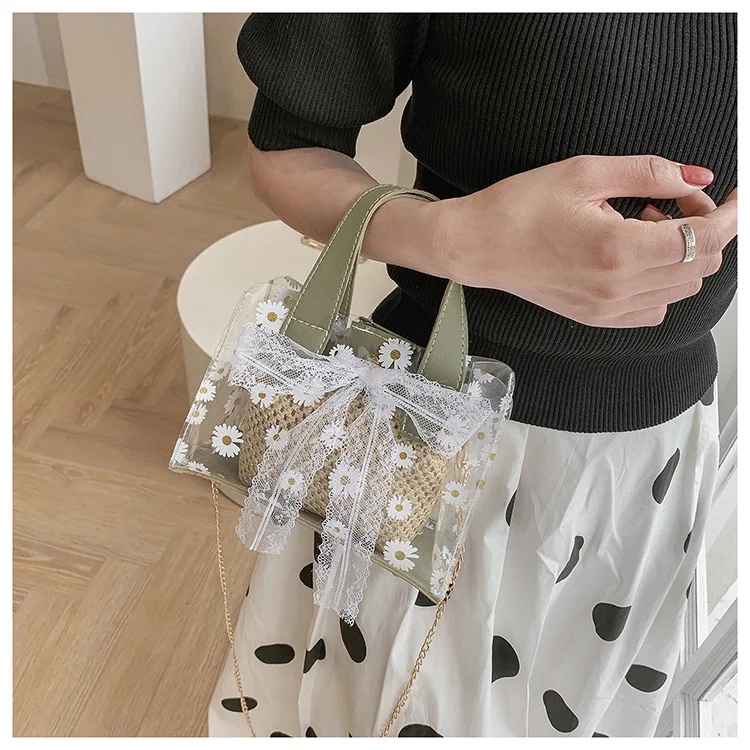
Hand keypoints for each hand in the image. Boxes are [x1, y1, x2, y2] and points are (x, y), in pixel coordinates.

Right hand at [434, 155, 737, 326]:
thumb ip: (650, 172)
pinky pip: (654, 309)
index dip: (732, 213)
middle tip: (674, 199)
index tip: (737, 196)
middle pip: (701, 264)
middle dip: (705, 227)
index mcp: (618, 249)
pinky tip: (635, 257)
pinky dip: (662, 282)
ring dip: (683, 255)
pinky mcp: (596, 318)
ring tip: (647, 225)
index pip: (705, 237)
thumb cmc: (519, 208)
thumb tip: (698, 178)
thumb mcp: (585, 173)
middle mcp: (618, 287)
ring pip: (682, 288)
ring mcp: (607, 309)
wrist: (477, 247)